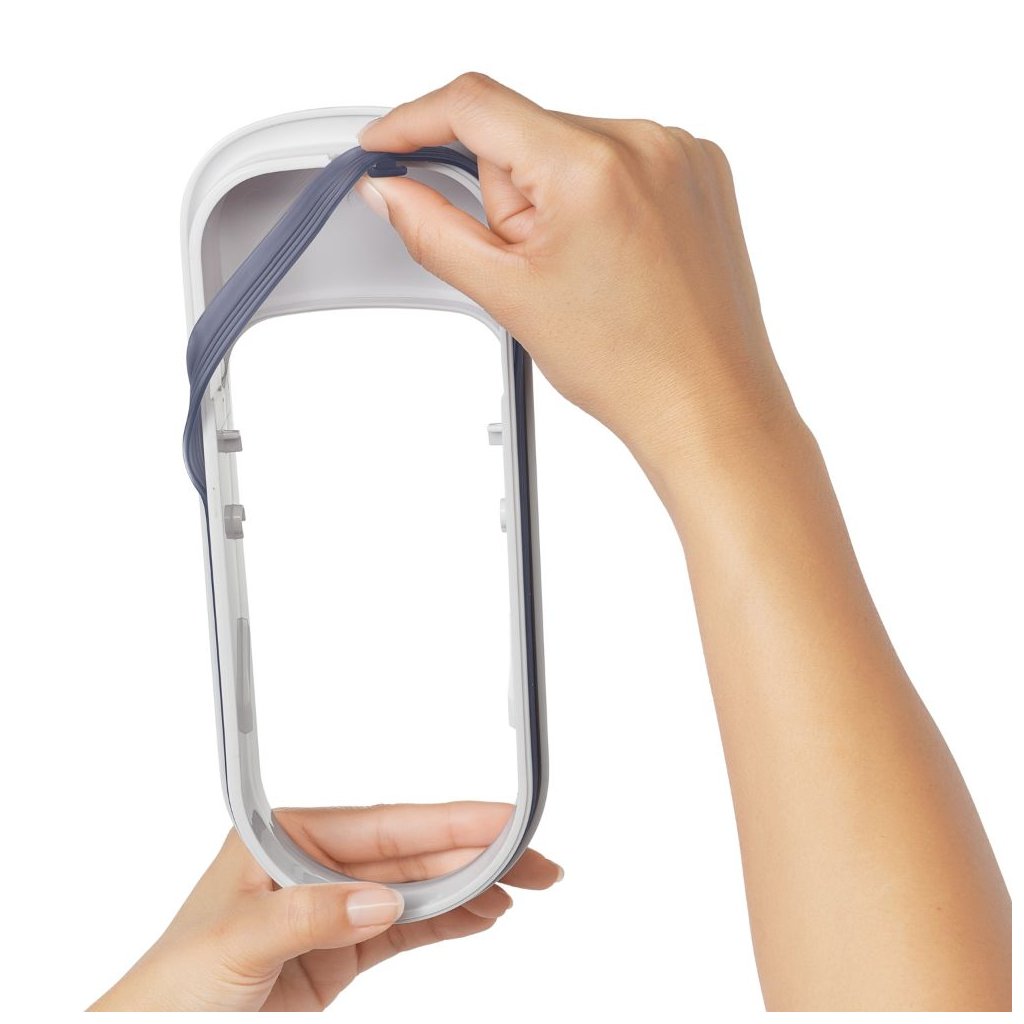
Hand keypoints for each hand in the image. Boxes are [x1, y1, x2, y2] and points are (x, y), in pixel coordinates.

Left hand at [88, 801, 561, 1011]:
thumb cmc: (170, 988)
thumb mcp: (233, 943)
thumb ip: (309, 916)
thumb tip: (382, 900)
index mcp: (285, 838)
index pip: (385, 826)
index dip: (450, 823)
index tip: (503, 821)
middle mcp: (315, 864)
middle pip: (413, 854)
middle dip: (479, 855)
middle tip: (538, 860)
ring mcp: (333, 907)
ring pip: (419, 889)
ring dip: (474, 888)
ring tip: (528, 885)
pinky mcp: (341, 949)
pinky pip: (407, 928)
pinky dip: (449, 921)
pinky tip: (485, 915)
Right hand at [356, 72, 797, 475]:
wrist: (707, 403)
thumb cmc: (631, 366)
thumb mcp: (510, 296)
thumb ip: (434, 231)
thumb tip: (391, 190)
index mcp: (591, 168)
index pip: (475, 104)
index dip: (415, 120)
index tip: (388, 141)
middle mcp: (644, 142)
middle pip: (525, 134)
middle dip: (511, 195)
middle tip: (538, 265)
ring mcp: (680, 152)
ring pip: (570, 147)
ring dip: (555, 196)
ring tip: (588, 270)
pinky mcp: (701, 168)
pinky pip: (619, 158)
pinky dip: (600, 196)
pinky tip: (616, 256)